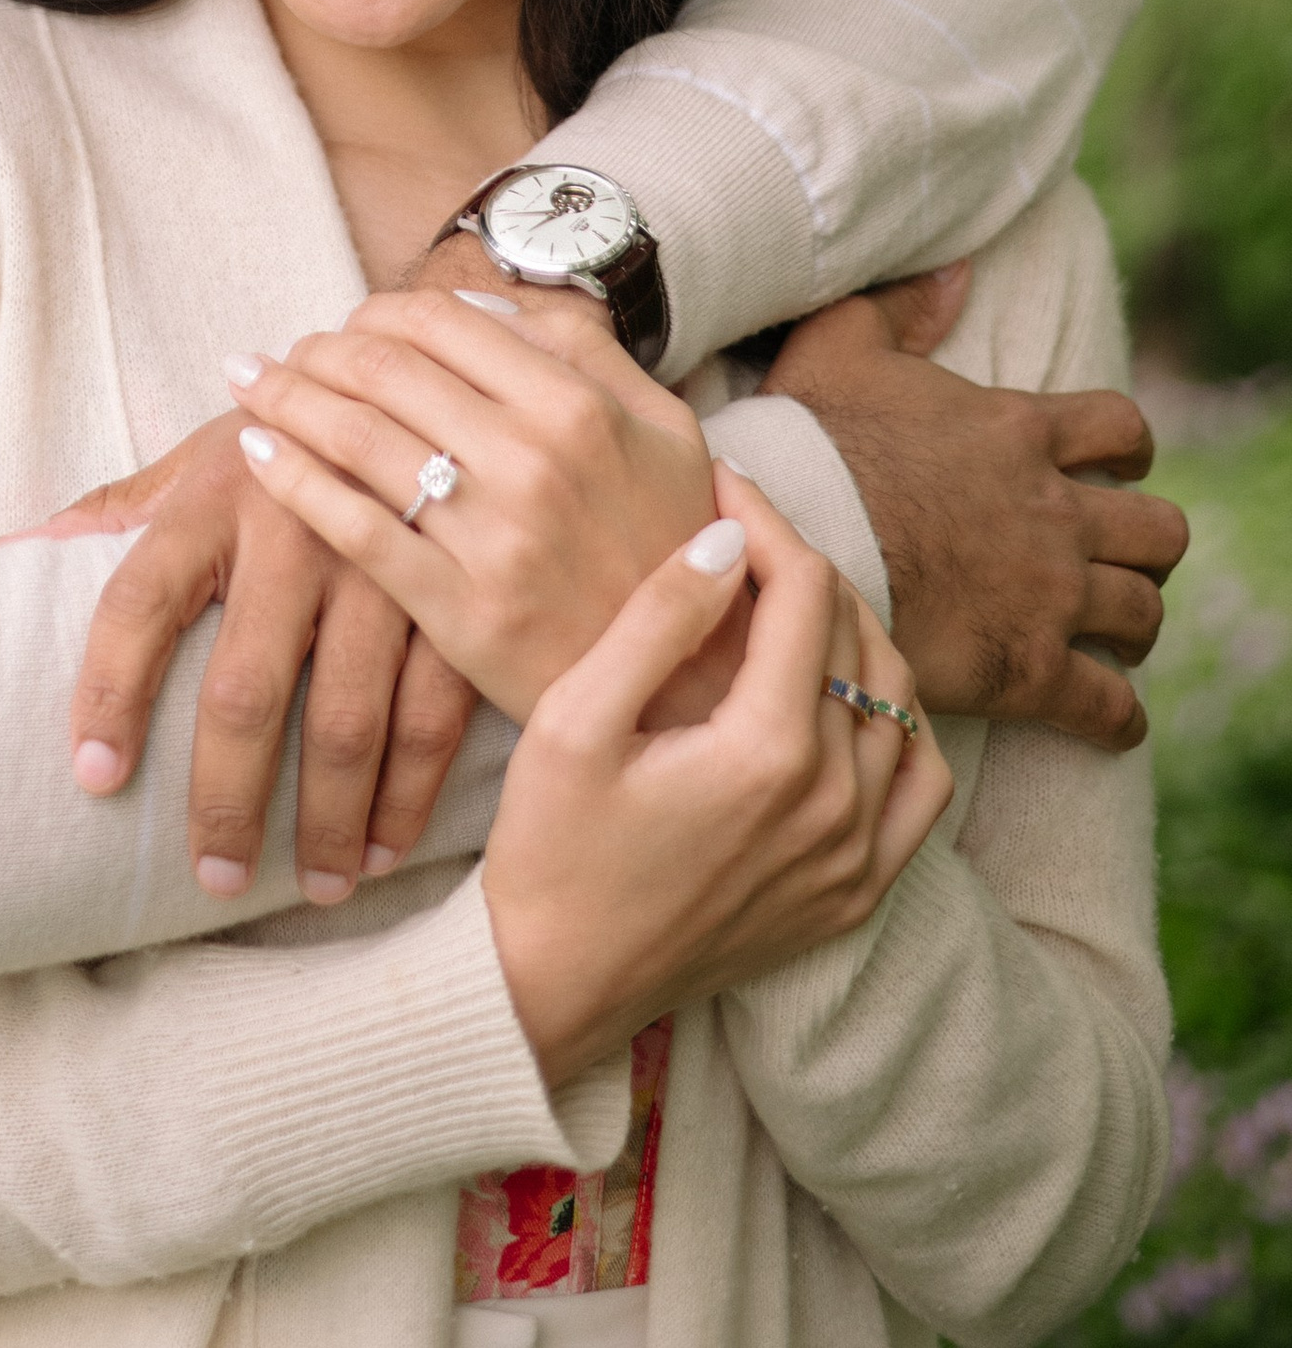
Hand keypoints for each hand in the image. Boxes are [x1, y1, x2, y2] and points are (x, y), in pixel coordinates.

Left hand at [33, 413, 473, 903]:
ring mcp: (379, 563)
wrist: (415, 377)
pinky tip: (388, 846)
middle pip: (243, 686)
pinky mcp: (450, 591)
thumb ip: (113, 512)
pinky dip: (410, 793)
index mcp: (211, 498)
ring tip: (317, 885)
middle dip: (226, 796)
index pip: (138, 602)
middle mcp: (292, 527)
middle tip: (214, 875)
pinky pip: (431, 712)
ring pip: (346, 718)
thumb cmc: (281, 441)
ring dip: (329, 818)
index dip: (109, 692)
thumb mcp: (194, 460)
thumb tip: (6, 554)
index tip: (93, 778)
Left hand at [228, 280, 716, 720]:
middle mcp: (530, 461)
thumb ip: (580, 349)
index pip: (440, 320)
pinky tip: (255, 452)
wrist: (687, 686)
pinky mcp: (458, 610)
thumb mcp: (665, 427)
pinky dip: (292, 479)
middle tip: (283, 351)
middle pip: (384, 370)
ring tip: (249, 383)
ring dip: (286, 397)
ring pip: (357, 438)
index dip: (376, 310)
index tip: (349, 322)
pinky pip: (353, 528)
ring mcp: (491, 537)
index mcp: (577, 405)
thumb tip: (478, 303)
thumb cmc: (669, 543)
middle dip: (317, 348)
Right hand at [482, 472, 953, 1086]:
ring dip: (854, 635)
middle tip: (740, 534)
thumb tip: (727, 537)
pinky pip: (921, 788)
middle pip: (859, 636)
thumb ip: (658, 620)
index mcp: (768, 754)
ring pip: (901, 704)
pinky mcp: (855, 894)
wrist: (556, 985)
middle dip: (802, 567)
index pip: (805, 593)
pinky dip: (898, 725)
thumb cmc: (548, 849)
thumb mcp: (575, 719)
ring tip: (786, 603)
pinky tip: (841, 698)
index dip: (764, 519)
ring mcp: (855, 858)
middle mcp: (834, 806)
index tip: (718, 483)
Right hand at [768, 270, 1188, 749]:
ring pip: (1144, 612)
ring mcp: (1049, 594)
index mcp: (1018, 433)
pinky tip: (1108, 720)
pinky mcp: (1030, 668)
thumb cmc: (806, 440)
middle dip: (1145, 545)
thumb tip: (957, 270)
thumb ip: (903, 305)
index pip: (1122, 430)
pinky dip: (1118, 717)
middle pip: (1159, 530)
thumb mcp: (840, 343)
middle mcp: (1053, 512)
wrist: (791, 539)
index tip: (1117, 466)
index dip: (1130, 449)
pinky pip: (1111, 706)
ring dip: (1132, 622)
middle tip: (1112, 556)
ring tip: (1109, 634)